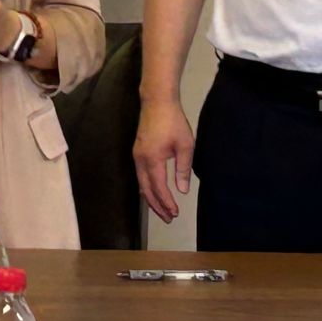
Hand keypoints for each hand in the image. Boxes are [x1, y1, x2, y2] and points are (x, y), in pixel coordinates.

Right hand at [132, 97, 195, 224]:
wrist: (156, 101)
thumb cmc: (173, 122)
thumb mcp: (185, 146)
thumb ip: (183, 169)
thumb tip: (182, 191)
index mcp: (152, 160)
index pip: (159, 188)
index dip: (166, 202)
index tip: (175, 214)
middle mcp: (140, 160)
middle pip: (146, 189)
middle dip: (157, 205)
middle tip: (168, 219)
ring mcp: (136, 155)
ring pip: (141, 183)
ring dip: (151, 198)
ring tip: (161, 210)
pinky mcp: (137, 151)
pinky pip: (140, 175)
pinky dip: (147, 188)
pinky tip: (153, 192)